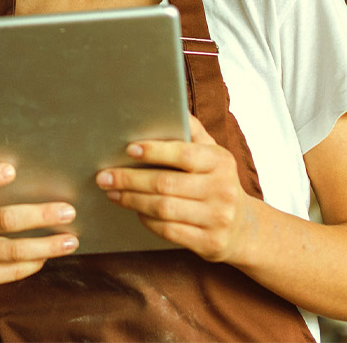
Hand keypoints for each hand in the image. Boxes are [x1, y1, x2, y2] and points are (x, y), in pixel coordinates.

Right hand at [0, 162, 78, 294]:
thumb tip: (39, 183)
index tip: (12, 170)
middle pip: (4, 220)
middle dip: (40, 216)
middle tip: (68, 211)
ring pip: (14, 250)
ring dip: (47, 245)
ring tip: (71, 240)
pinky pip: (13, 270)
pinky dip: (34, 263)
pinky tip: (48, 255)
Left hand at [95, 115, 254, 262]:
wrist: (243, 227)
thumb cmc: (216, 181)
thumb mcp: (212, 153)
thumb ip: (192, 131)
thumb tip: (170, 105)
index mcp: (220, 161)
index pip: (184, 154)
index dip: (155, 151)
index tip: (128, 149)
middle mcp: (222, 189)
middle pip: (166, 184)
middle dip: (130, 179)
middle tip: (104, 177)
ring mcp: (217, 218)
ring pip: (163, 208)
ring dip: (132, 200)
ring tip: (112, 193)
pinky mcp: (209, 242)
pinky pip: (168, 231)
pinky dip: (146, 220)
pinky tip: (135, 211)